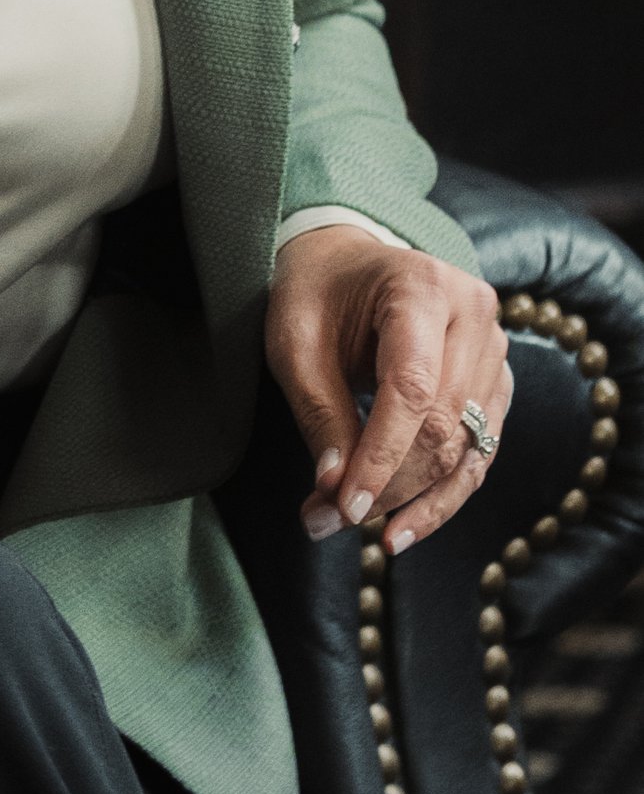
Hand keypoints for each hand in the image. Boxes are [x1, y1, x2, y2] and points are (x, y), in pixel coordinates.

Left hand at [267, 228, 509, 560]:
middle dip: (387, 486)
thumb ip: (319, 413)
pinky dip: (442, 497)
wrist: (348, 263)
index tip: (343, 508)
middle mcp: (475, 315)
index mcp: (423, 288)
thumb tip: (335, 491)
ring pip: (466, 448)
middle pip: (442, 425)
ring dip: (412, 500)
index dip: (380, 457)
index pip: (412, 389)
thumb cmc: (316, 295)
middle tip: (324, 521)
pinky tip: (402, 529)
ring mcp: (495, 349)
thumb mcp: (295, 343)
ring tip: (354, 530)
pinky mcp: (496, 382)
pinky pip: (478, 452)